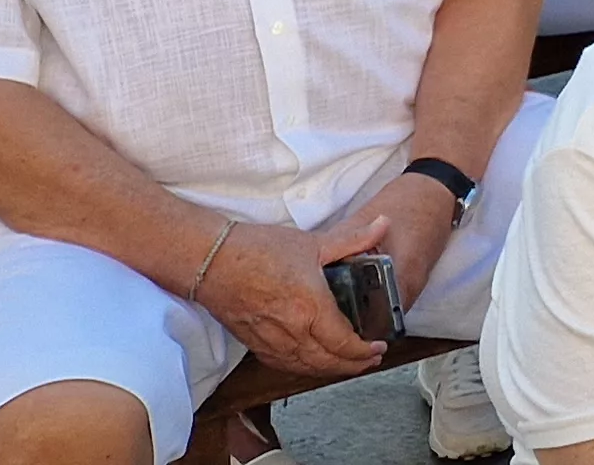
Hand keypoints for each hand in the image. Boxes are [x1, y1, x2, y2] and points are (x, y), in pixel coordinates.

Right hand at [196, 214, 388, 376]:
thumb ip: (353, 239)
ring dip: (330, 369)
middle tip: (369, 361)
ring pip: (307, 367)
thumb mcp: (312, 242)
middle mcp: (292, 331)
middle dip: (353, 365)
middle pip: (328, 362)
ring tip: (347, 364)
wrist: (210, 260)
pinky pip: (284, 364)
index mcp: (310, 308)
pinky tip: (312, 362)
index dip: (365, 351)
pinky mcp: (254, 343)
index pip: (344, 343)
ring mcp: (271, 340)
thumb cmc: (257, 250)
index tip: (378, 348)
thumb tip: (383, 224)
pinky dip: (304, 367)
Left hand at [328, 169, 464, 308]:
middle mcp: (413, 286)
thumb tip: (315, 268)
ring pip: (388, 308)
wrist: (436, 188)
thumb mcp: (364, 218)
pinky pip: (394, 295)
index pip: (378, 316)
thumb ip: (341, 244)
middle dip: (356, 317)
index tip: (328, 321)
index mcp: (402, 274)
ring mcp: (418, 282)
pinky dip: (376, 295)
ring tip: (338, 303)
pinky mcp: (417, 275)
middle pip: (383, 317)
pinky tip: (357, 285)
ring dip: (367, 307)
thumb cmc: (404, 202)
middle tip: (327, 314)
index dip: (353, 321)